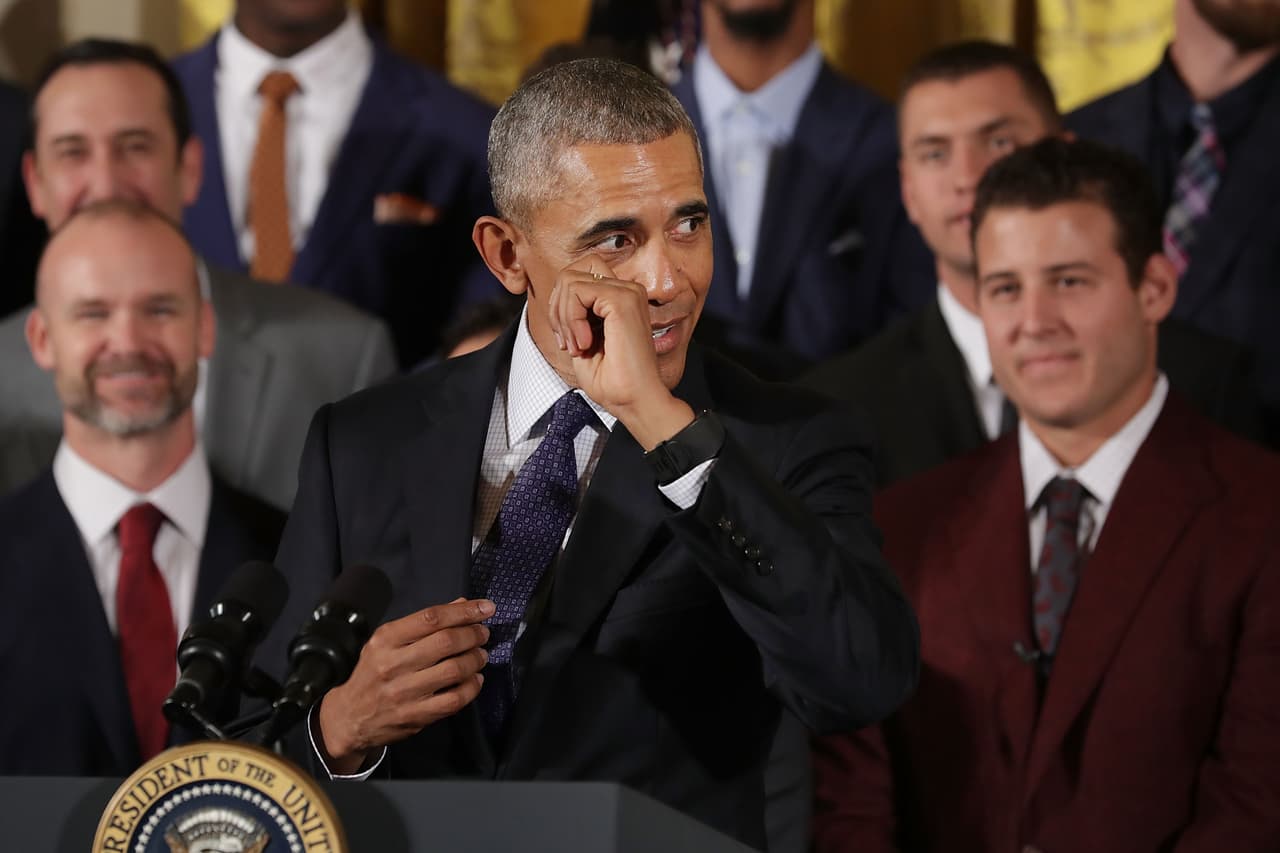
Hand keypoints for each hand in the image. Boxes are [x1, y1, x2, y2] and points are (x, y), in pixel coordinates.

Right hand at [315, 598, 493, 773]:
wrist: (349, 717)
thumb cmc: (372, 672)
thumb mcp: (388, 641)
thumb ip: (424, 623)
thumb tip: (462, 604)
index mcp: (386, 639)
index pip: (431, 618)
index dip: (464, 611)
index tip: (486, 608)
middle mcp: (393, 664)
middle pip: (446, 642)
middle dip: (473, 635)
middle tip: (483, 634)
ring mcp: (404, 692)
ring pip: (454, 670)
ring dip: (476, 659)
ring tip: (481, 655)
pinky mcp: (415, 717)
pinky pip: (454, 699)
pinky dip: (472, 687)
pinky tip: (475, 679)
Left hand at [547, 261, 693, 447]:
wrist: (635, 401)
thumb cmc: (612, 380)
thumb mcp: (581, 340)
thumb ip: (572, 313)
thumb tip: (555, 295)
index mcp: (620, 298)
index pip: (576, 277)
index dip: (561, 306)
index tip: (566, 339)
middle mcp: (627, 290)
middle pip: (570, 273)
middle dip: (557, 307)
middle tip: (567, 342)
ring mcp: (627, 292)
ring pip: (570, 280)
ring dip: (563, 316)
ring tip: (577, 345)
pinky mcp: (623, 300)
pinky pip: (577, 291)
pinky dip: (571, 318)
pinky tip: (584, 342)